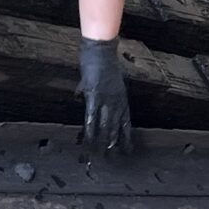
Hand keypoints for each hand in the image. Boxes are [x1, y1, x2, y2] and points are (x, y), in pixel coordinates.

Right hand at [77, 35, 132, 155]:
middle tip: (114, 158)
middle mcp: (116, 102)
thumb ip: (98, 91)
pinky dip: (91, 129)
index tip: (127, 148)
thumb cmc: (102, 61)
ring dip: (103, 141)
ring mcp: (106, 100)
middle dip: (115, 144)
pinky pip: (92, 117)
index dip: (126, 136)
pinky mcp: (94, 97)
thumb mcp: (106, 79)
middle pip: (117, 127)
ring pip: (106, 125)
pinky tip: (89, 139)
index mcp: (121, 98)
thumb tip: (82, 96)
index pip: (125, 122)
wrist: (100, 50)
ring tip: (102, 154)